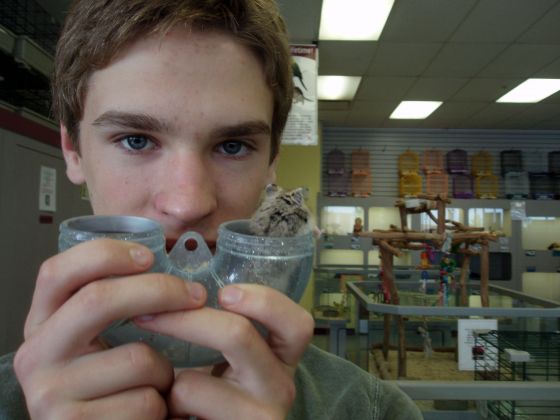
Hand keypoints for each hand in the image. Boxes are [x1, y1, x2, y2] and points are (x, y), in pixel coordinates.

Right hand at [14, 239, 206, 418]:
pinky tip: (150, 412)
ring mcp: (49, 395)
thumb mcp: (94, 342)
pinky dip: (163, 406)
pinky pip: (145, 401)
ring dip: (166, 369)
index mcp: (41, 325)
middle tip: (196, 295)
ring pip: (138, 358)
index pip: (57, 271)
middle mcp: (35, 356)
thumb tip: (159, 261)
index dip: (105, 254)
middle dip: (160, 290)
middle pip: (100, 299)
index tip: (149, 256)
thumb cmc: (109, 386)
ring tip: (157, 383)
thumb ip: (108, 306)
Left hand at [135, 284, 314, 418]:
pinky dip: (166, 405)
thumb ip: (224, 329)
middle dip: (185, 320)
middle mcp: (280, 388)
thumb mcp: (232, 361)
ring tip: (171, 388)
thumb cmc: (218, 395)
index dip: (264, 301)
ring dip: (170, 379)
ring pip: (194, 382)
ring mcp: (259, 417)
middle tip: (149, 314)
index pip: (297, 325)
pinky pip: (181, 407)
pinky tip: (173, 411)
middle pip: (237, 335)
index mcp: (282, 359)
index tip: (224, 293)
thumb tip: (176, 289)